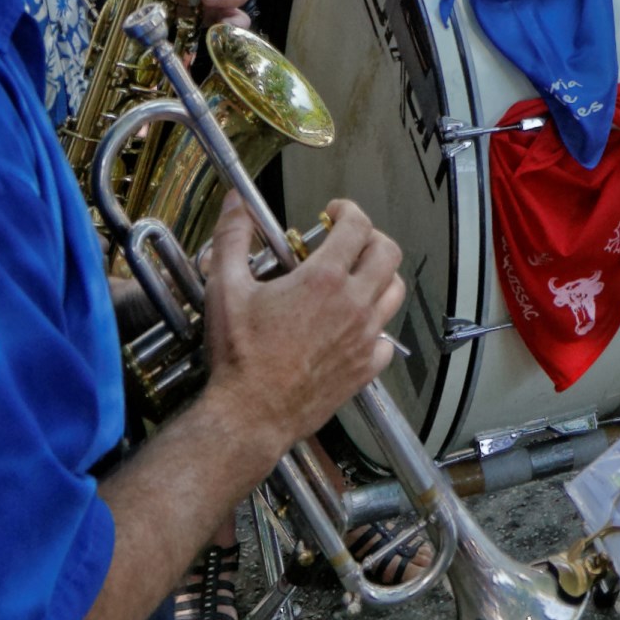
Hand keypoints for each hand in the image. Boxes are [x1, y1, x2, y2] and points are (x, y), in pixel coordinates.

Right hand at [200, 193, 402, 447]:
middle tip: (349, 241)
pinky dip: (376, 325)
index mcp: (324, 279)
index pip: (358, 225)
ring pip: (394, 291)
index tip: (335, 212)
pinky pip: (386, 337)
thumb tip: (235, 204)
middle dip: (371, 238)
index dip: (348, 210)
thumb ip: (233, 238)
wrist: (249, 414)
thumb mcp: (225, 288)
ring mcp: (364, 336)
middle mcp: (354, 304)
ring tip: (355, 278)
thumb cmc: (239, 355)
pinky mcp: (366, 367)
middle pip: (388, 253)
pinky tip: (353, 326)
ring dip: (379, 277)